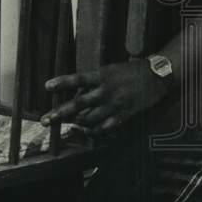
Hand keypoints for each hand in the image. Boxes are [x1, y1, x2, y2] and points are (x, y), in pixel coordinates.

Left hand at [39, 61, 170, 136]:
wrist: (156, 77)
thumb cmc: (129, 71)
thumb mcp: (109, 70)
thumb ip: (93, 81)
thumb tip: (76, 94)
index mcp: (101, 76)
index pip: (77, 79)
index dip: (62, 83)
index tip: (46, 86)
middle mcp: (105, 91)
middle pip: (78, 104)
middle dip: (59, 113)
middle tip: (45, 120)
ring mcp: (114, 105)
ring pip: (89, 119)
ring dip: (76, 123)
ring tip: (68, 124)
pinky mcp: (123, 116)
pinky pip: (105, 127)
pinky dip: (94, 131)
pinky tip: (87, 132)